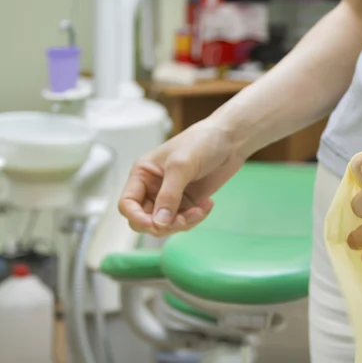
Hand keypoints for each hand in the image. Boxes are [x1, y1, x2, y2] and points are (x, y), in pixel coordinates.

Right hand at [118, 119, 243, 236]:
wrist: (230, 140)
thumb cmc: (202, 142)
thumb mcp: (181, 166)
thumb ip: (169, 195)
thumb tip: (159, 223)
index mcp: (143, 174)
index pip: (127, 203)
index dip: (136, 217)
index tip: (154, 224)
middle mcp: (153, 187)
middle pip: (144, 219)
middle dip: (163, 225)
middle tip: (183, 220)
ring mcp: (171, 197)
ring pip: (165, 225)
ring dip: (183, 223)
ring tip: (200, 210)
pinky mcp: (188, 202)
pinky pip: (184, 222)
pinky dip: (195, 219)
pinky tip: (207, 204)